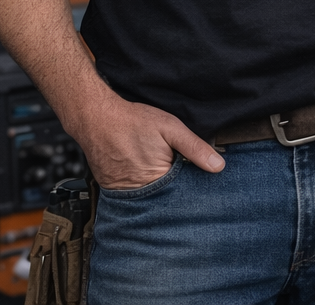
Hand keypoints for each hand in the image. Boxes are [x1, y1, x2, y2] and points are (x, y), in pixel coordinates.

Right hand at [62, 86, 222, 189]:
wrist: (96, 117)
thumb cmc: (134, 121)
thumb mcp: (172, 129)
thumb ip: (195, 149)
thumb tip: (218, 167)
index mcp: (156, 181)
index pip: (181, 194)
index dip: (191, 187)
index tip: (199, 181)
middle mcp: (136, 192)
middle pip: (164, 197)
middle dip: (174, 189)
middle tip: (176, 171)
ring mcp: (121, 192)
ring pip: (147, 196)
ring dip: (156, 188)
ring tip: (158, 170)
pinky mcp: (110, 187)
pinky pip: (130, 192)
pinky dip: (139, 184)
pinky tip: (142, 170)